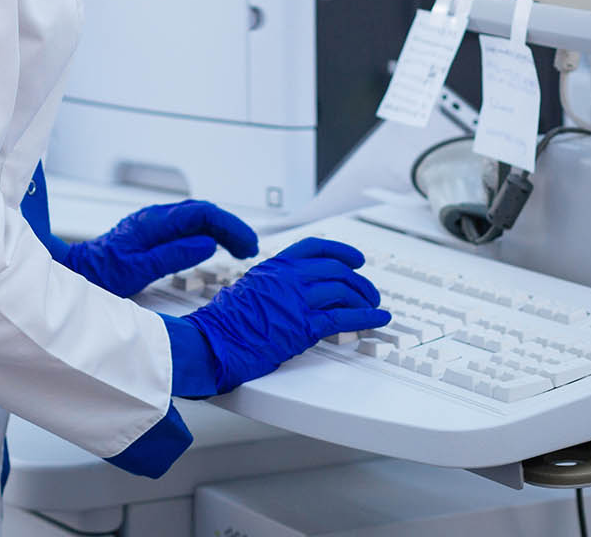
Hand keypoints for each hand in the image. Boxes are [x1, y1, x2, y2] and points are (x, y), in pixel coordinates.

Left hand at [61, 200, 259, 298]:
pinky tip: (216, 246)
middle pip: (204, 213)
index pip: (203, 213)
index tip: (247, 244)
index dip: (230, 226)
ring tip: (240, 249)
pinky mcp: (153, 232)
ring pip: (197, 218)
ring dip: (221, 230)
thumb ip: (174, 255)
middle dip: (231, 227)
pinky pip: (188, 227)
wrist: (76, 271)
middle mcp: (157, 217)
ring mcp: (155, 223)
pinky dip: (208, 234)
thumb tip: (208, 244)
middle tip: (250, 249)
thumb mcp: (138, 269)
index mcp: (156, 222)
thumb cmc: (101, 273)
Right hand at [181, 237, 389, 392]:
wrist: (213, 343)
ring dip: (365, 300)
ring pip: (343, 291)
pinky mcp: (303, 326)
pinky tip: (377, 320)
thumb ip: (275, 286)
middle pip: (336, 270)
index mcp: (275, 266)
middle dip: (359, 281)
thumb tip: (296, 293)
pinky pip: (344, 318)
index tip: (356, 259)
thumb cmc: (224, 324)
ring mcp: (296, 300)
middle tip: (368, 292)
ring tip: (372, 309)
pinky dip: (367, 317)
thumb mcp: (249, 289)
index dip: (341, 251)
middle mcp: (288, 278)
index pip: (315, 248)